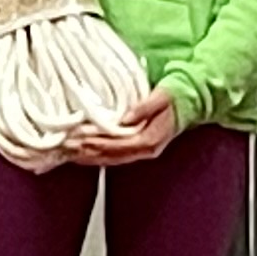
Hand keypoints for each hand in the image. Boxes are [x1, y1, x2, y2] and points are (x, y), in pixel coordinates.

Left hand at [65, 88, 181, 167]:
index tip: (81, 140)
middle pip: (113, 156)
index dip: (100, 144)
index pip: (121, 145)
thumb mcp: (163, 96)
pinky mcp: (136, 148)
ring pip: (111, 158)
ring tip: (68, 151)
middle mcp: (146, 149)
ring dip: (89, 156)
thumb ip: (145, 107)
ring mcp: (141, 151)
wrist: (189, 102)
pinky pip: (113, 155)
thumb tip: (127, 118)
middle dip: (88, 152)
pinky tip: (82, 153)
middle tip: (67, 147)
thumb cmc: (176, 96)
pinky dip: (96, 155)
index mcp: (152, 139)